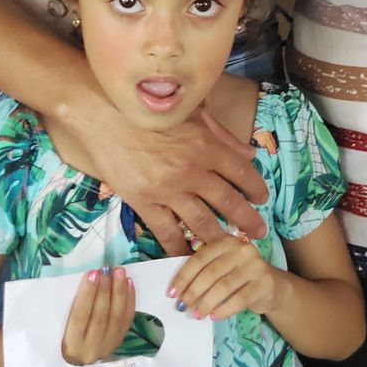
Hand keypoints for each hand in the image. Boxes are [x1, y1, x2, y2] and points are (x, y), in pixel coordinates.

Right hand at [56, 94, 268, 255]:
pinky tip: (189, 257)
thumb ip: (222, 135)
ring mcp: (168, 190)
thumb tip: (249, 155)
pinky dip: (179, 247)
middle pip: (228, 202)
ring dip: (220, 238)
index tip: (263, 199)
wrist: (104, 116)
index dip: (255, 188)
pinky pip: (166, 232)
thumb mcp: (192, 113)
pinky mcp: (145, 203)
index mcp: (205, 146)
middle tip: (260, 233)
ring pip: (202, 222)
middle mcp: (192, 171)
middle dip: (247, 220)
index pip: (241, 172)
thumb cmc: (149, 110)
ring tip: (231, 250)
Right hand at [61, 267, 135, 365]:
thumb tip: (90, 278)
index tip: (92, 273)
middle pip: (101, 316)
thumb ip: (74, 307)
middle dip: (105, 289)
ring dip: (119, 291)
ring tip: (119, 272)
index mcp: (72, 344)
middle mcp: (91, 348)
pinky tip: (128, 283)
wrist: (79, 365)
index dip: (87, 294)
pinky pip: (127, 319)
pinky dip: (129, 300)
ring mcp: (108, 346)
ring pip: (117, 317)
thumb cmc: (66, 338)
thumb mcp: (62, 327)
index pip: (80, 316)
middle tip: (107, 269)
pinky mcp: (119, 341)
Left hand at [168, 235, 280, 322]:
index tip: (172, 294)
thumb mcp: (222, 268)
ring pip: (224, 286)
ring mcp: (255, 264)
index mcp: (227, 241)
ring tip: (197, 315)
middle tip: (183, 307)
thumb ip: (204, 272)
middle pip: (211, 272)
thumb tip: (177, 292)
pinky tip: (214, 317)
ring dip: (207, 303)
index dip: (184, 277)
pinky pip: (240, 299)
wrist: (271, 287)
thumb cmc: (239, 278)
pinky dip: (224, 309)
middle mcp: (242, 249)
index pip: (200, 258)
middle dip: (194, 292)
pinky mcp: (265, 282)